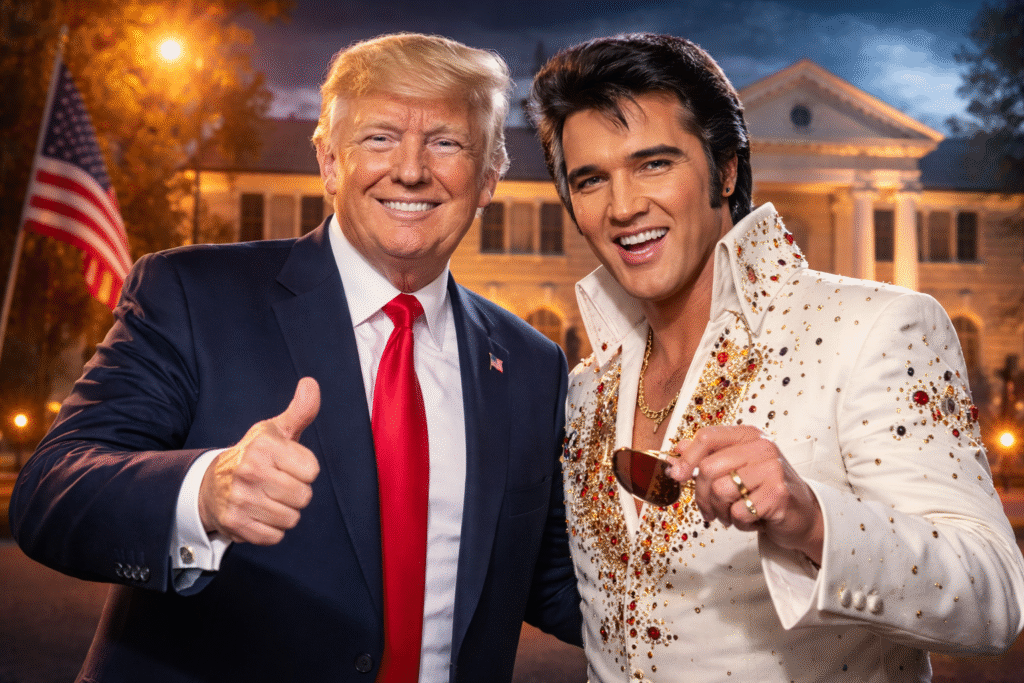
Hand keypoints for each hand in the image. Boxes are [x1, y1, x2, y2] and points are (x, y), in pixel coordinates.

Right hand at [198, 377, 320, 544]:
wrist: (210, 484)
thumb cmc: (254, 456)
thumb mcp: (275, 431)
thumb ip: (300, 411)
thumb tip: (311, 384)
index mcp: (263, 446)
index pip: (312, 471)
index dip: (304, 470)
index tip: (288, 465)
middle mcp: (250, 471)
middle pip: (304, 497)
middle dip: (296, 493)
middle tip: (277, 485)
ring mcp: (240, 499)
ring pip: (291, 519)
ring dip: (284, 513)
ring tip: (268, 499)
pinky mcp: (235, 524)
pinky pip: (275, 537)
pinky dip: (271, 530)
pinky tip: (258, 514)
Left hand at [670, 425, 823, 563]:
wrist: (802, 514)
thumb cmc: (764, 490)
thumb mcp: (736, 467)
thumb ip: (708, 456)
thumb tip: (676, 450)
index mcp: (748, 435)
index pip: (708, 436)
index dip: (687, 458)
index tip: (677, 475)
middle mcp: (762, 447)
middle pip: (709, 468)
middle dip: (703, 496)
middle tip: (711, 509)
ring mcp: (772, 469)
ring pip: (720, 491)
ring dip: (721, 511)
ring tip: (735, 513)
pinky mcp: (778, 495)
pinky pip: (738, 512)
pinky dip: (740, 523)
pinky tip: (753, 519)